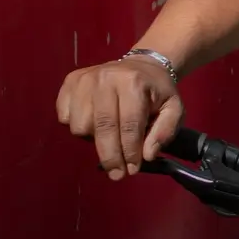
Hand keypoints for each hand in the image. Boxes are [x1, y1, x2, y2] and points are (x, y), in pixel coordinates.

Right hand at [55, 58, 182, 180]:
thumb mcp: (174, 109)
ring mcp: (85, 78)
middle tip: (117, 174)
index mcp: (133, 83)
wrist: (142, 65)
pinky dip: (77, 126)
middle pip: (102, 127)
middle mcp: (106, 78)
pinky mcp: (70, 81)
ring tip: (109, 135)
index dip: (130, 152)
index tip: (131, 170)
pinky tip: (93, 123)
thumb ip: (165, 132)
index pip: (129, 125)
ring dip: (93, 139)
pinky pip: (64, 116)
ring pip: (80, 125)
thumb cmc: (157, 92)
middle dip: (110, 156)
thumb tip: (147, 156)